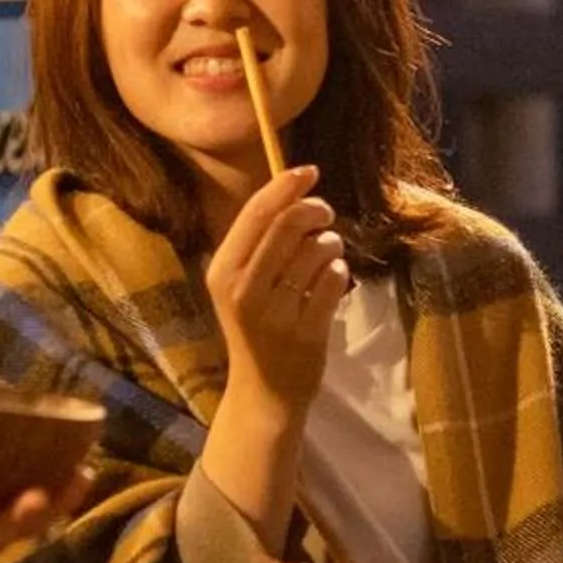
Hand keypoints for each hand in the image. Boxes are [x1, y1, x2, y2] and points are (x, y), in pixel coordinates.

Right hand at [204, 164, 350, 405]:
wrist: (263, 391)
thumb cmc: (254, 327)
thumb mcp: (239, 285)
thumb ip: (258, 242)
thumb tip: (291, 189)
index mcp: (222, 271)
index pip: (256, 213)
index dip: (286, 185)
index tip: (309, 171)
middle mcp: (243, 290)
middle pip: (289, 223)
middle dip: (316, 209)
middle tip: (325, 214)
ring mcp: (275, 313)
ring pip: (318, 249)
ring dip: (331, 244)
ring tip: (325, 258)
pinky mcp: (307, 331)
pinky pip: (335, 279)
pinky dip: (339, 273)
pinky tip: (329, 284)